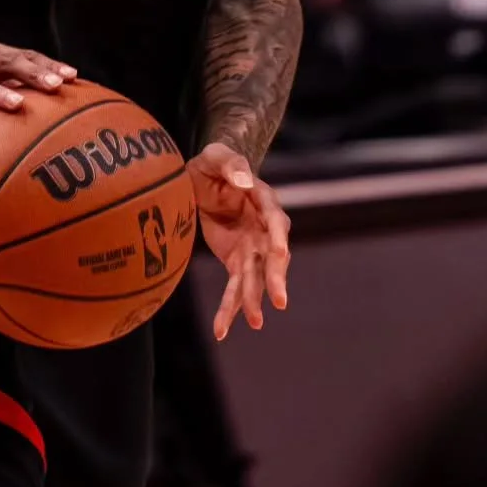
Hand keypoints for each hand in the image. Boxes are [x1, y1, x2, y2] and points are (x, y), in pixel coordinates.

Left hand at [188, 142, 290, 340]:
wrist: (206, 178)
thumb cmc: (214, 162)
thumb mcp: (216, 155)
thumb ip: (231, 163)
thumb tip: (245, 179)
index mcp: (264, 200)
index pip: (275, 220)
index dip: (277, 236)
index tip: (280, 254)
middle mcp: (265, 229)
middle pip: (273, 256)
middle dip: (275, 278)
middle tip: (279, 301)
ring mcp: (253, 248)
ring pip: (255, 278)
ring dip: (253, 301)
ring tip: (254, 323)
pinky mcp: (237, 261)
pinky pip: (235, 288)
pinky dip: (229, 309)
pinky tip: (222, 331)